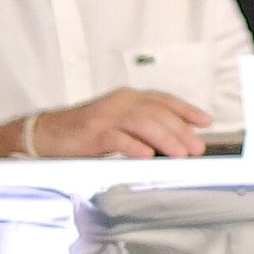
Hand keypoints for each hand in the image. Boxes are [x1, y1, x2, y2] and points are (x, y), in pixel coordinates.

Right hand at [3, 89, 209, 159]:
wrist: (47, 132)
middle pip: (157, 113)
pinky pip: (117, 138)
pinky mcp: (92, 132)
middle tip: (197, 148)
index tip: (206, 122)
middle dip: (181, 131)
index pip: (163, 100)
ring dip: (165, 139)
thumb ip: (143, 128)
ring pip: (142, 123)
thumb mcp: (118, 123)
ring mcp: (106, 116)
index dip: (186, 110)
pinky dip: (134, 147)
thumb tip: (175, 142)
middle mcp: (120, 102)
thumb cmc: (86, 131)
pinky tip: (147, 156)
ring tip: (181, 154)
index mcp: (128, 97)